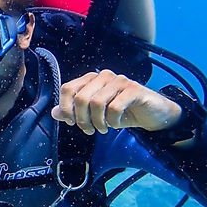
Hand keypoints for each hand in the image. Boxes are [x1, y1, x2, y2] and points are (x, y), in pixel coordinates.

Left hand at [51, 69, 180, 134]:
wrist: (152, 113)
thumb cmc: (122, 111)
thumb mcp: (94, 114)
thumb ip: (74, 111)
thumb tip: (54, 113)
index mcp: (91, 78)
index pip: (67, 89)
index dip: (65, 108)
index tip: (71, 122)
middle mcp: (103, 76)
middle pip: (80, 98)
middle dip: (81, 119)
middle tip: (88, 130)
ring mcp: (119, 81)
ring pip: (96, 103)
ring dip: (97, 122)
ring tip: (102, 129)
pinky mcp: (133, 90)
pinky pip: (114, 107)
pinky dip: (112, 121)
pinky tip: (116, 124)